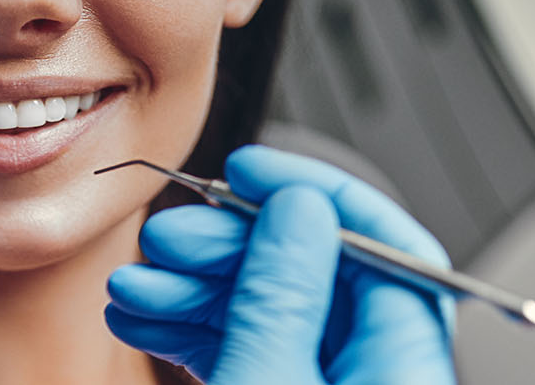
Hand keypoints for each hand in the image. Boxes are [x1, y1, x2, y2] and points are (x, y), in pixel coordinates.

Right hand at [104, 145, 455, 383]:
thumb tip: (296, 211)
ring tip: (132, 284)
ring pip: (266, 314)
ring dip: (192, 289)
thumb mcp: (269, 382)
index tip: (252, 171)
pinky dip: (191, 330)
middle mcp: (371, 374)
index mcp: (402, 365)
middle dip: (228, 248)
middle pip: (312, 276)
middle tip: (169, 237)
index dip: (316, 196)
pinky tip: (142, 317)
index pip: (387, 248)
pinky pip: (243, 352)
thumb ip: (283, 298)